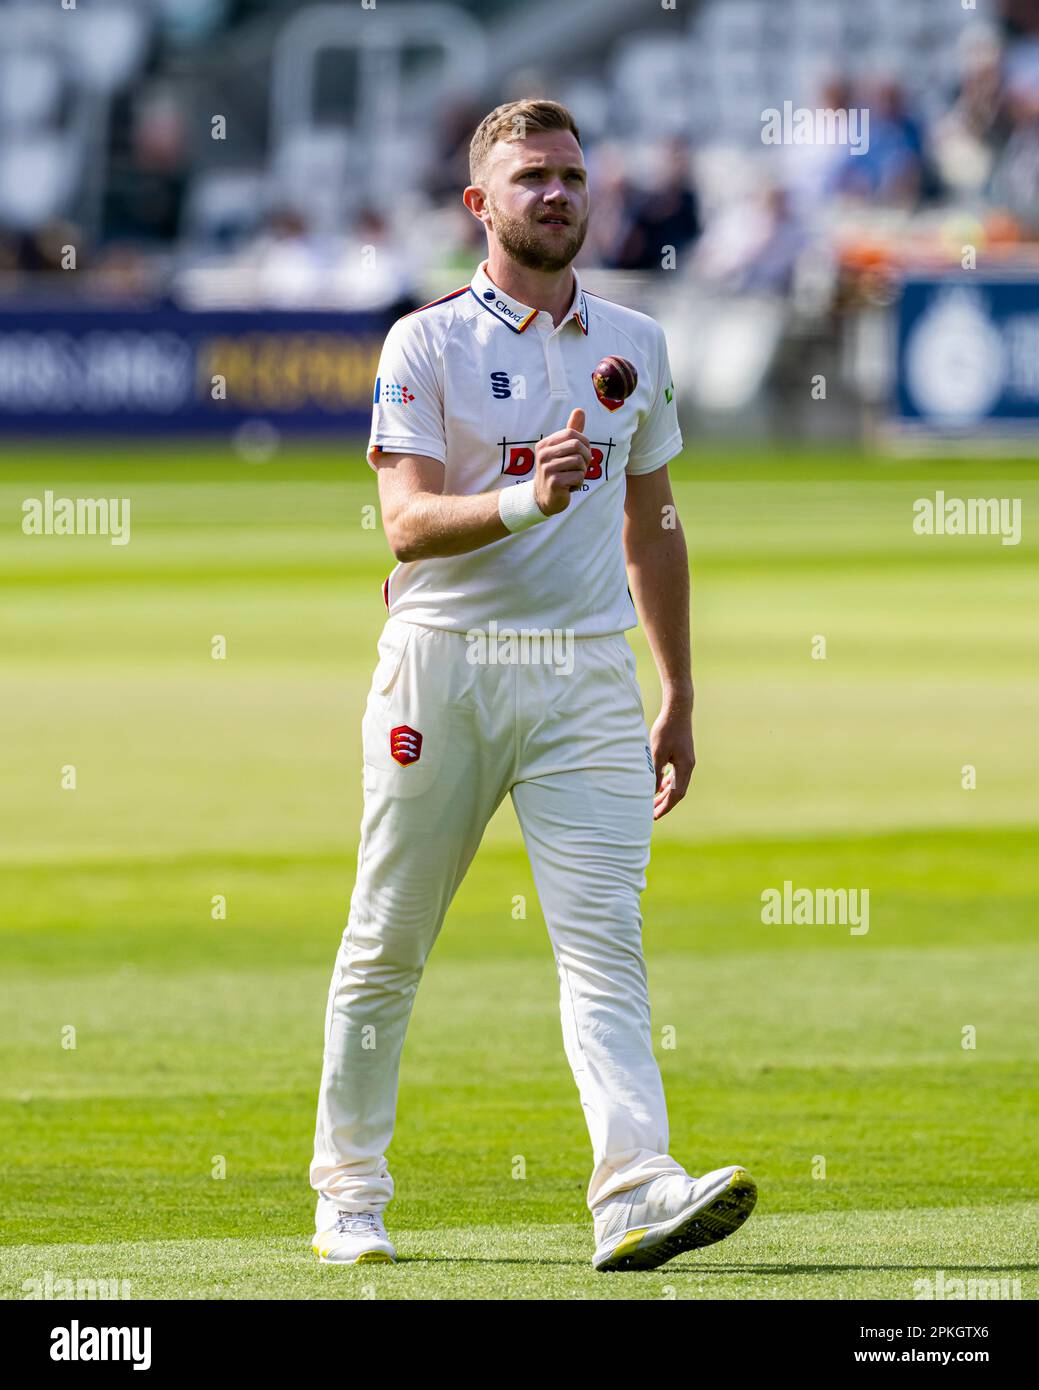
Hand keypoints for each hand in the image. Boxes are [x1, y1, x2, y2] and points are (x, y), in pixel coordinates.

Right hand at [533, 408, 589, 515]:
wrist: (544, 498)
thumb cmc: (557, 471)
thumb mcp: (563, 449)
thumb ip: (571, 430)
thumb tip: (579, 410)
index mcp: (545, 444)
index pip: (572, 433)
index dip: (584, 443)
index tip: (581, 455)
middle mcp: (543, 454)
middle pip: (577, 446)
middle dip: (585, 457)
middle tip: (580, 467)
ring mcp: (547, 469)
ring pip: (579, 462)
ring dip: (582, 472)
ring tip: (572, 477)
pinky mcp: (554, 482)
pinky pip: (578, 477)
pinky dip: (579, 483)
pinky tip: (570, 486)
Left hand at [650, 705, 694, 819]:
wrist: (678, 710)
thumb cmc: (666, 730)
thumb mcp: (657, 752)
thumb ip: (655, 773)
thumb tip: (652, 792)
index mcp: (685, 767)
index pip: (676, 795)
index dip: (665, 807)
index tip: (654, 816)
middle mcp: (688, 766)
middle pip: (678, 792)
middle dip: (665, 803)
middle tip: (651, 814)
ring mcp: (686, 761)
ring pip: (677, 784)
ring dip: (666, 794)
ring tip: (653, 803)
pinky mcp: (682, 755)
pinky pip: (676, 775)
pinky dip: (668, 783)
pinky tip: (659, 785)